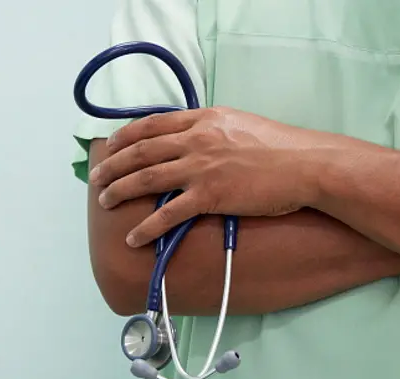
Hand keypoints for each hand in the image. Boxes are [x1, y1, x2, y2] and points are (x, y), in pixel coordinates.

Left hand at [88, 106, 331, 246]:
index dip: (125, 136)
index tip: (110, 147)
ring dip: (120, 191)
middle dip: (113, 165)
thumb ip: (210, 127)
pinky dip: (147, 227)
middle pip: (141, 151)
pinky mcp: (210, 196)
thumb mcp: (239, 122)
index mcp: (202, 119)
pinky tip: (133, 237)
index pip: (152, 124)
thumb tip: (191, 135)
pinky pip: (169, 214)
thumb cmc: (278, 145)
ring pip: (147, 178)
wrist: (305, 165)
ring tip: (104, 202)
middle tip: (95, 178)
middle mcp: (196, 140)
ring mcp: (201, 168)